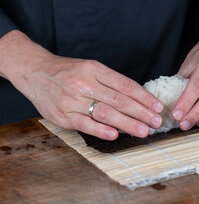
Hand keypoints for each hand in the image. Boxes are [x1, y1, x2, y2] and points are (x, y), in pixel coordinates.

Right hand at [0, 31, 162, 139]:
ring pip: (105, 112)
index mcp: (95, 70)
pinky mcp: (62, 115)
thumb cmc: (68, 72)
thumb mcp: (90, 68)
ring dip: (127, 123)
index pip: (125, 85)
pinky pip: (84, 124)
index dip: (144, 97)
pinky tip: (115, 135)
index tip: (157, 106)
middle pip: (119, 100)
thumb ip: (110, 82)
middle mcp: (85, 83)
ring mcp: (73, 100)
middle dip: (141, 112)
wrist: (35, 72)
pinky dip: (100, 130)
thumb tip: (136, 98)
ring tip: (143, 131)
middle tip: (156, 121)